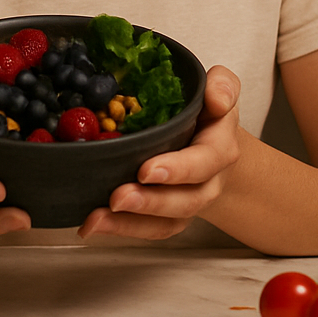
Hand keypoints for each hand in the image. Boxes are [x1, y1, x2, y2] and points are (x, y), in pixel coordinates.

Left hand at [77, 65, 241, 239]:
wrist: (215, 143)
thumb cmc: (209, 114)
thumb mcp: (220, 89)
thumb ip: (222, 86)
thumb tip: (216, 99)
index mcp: (219, 149)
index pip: (204, 162)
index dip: (177, 169)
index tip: (146, 170)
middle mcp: (208, 182)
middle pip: (185, 200)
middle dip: (150, 202)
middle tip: (118, 197)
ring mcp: (188, 203)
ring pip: (166, 222)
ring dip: (130, 223)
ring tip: (98, 218)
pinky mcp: (169, 216)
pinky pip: (150, 230)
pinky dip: (121, 229)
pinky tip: (94, 224)